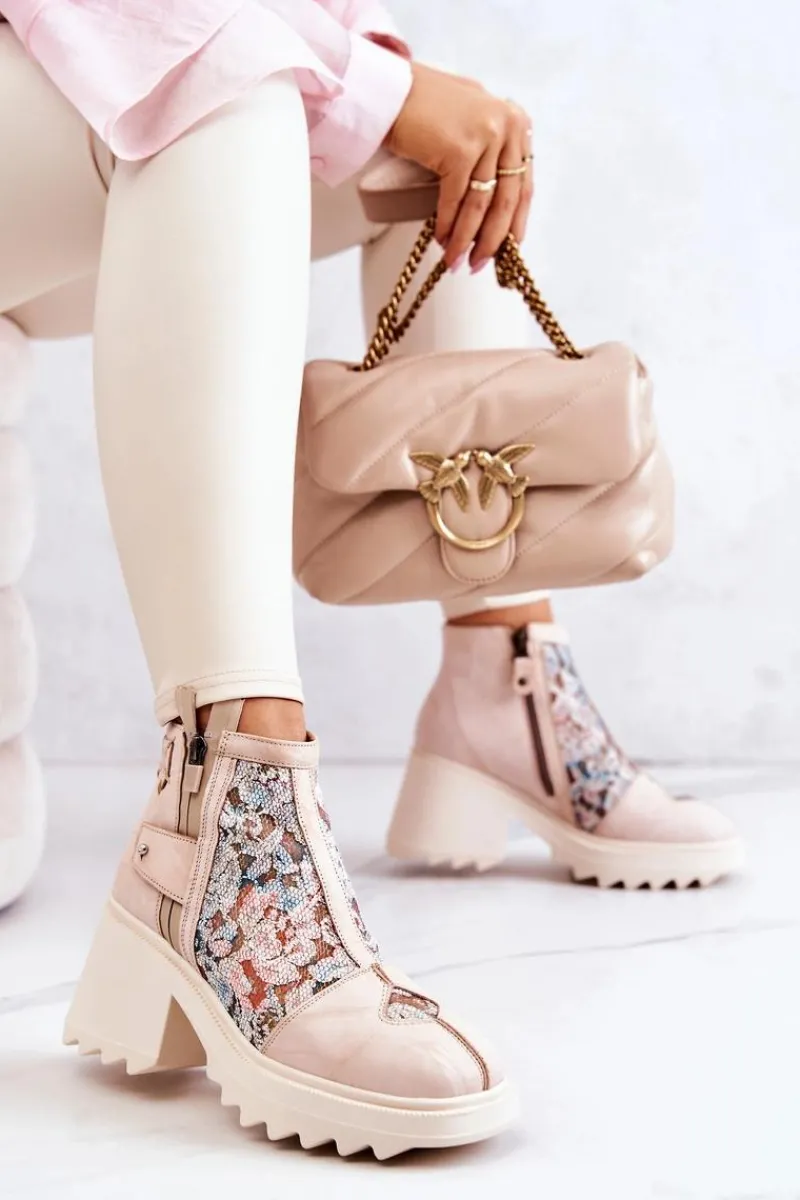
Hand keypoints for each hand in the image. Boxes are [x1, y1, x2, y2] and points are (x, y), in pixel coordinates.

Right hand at [385, 63, 532, 270]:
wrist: (390, 90)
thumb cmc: (425, 108)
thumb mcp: (472, 122)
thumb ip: (491, 151)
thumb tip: (497, 204)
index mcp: (516, 123)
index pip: (524, 185)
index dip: (514, 224)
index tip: (507, 252)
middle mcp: (507, 127)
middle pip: (507, 199)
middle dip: (492, 240)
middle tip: (479, 264)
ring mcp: (485, 136)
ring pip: (481, 204)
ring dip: (467, 239)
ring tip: (456, 261)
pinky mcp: (460, 149)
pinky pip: (456, 200)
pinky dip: (449, 225)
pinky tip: (442, 241)